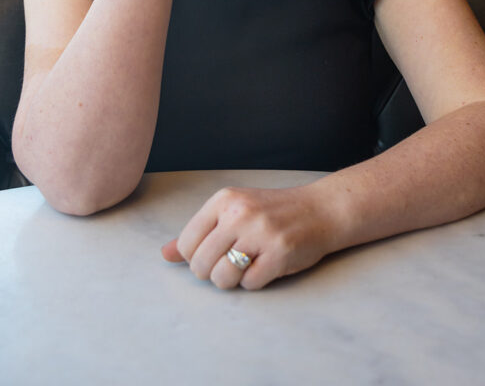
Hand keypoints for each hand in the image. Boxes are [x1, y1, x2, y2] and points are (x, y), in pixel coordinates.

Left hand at [161, 184, 331, 289]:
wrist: (319, 210)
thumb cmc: (271, 213)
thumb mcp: (233, 212)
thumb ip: (199, 233)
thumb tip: (164, 254)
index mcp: (224, 199)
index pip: (187, 243)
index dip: (196, 258)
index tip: (213, 254)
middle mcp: (240, 213)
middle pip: (201, 264)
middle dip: (212, 273)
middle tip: (230, 264)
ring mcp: (260, 232)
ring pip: (222, 277)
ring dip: (232, 281)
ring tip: (246, 266)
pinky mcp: (279, 253)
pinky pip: (249, 284)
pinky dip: (255, 282)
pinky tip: (266, 266)